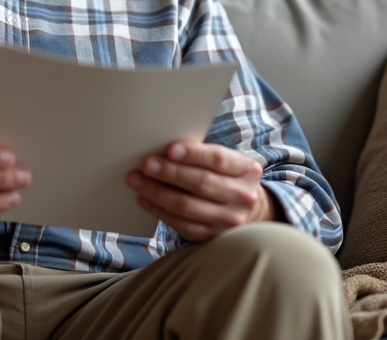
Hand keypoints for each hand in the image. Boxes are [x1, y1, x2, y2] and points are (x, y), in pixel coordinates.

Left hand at [126, 141, 274, 241]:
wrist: (249, 212)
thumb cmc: (227, 178)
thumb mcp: (227, 162)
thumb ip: (202, 155)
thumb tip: (164, 149)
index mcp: (247, 170)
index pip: (219, 159)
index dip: (193, 154)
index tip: (169, 149)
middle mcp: (242, 196)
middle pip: (202, 183)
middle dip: (170, 173)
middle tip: (146, 164)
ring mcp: (229, 220)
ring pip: (188, 206)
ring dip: (157, 193)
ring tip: (137, 181)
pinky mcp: (212, 236)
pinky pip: (181, 224)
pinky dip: (159, 211)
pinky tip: (144, 199)